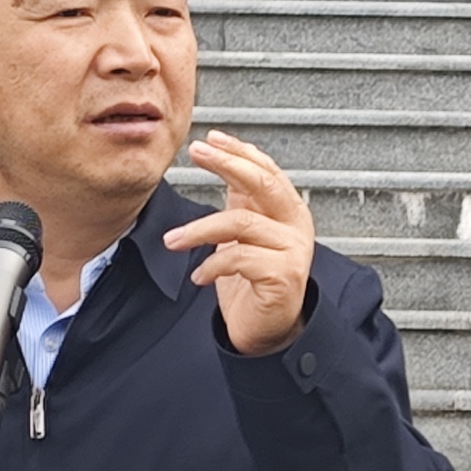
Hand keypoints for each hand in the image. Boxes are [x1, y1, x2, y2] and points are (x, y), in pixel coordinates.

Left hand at [166, 130, 315, 357]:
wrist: (268, 331)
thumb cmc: (254, 283)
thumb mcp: (244, 234)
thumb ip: (242, 202)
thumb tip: (224, 163)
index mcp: (288, 210)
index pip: (266, 170)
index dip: (239, 151)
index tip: (211, 139)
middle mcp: (295, 225)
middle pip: (263, 182)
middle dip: (227, 163)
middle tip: (197, 152)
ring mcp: (292, 249)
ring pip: (240, 222)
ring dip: (198, 230)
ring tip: (174, 240)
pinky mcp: (282, 275)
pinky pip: (238, 258)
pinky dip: (211, 266)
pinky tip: (199, 276)